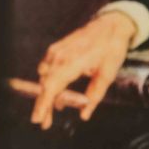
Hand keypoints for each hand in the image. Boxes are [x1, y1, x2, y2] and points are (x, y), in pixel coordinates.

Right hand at [32, 11, 135, 129]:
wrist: (109, 25)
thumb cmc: (110, 48)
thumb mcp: (108, 74)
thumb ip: (94, 96)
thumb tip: (84, 115)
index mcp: (73, 62)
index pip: (52, 86)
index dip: (43, 104)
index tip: (37, 118)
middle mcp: (59, 56)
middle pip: (45, 86)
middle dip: (44, 105)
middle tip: (45, 123)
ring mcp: (54, 52)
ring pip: (44, 79)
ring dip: (48, 94)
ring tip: (57, 106)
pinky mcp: (53, 50)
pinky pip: (46, 70)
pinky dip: (50, 81)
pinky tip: (59, 88)